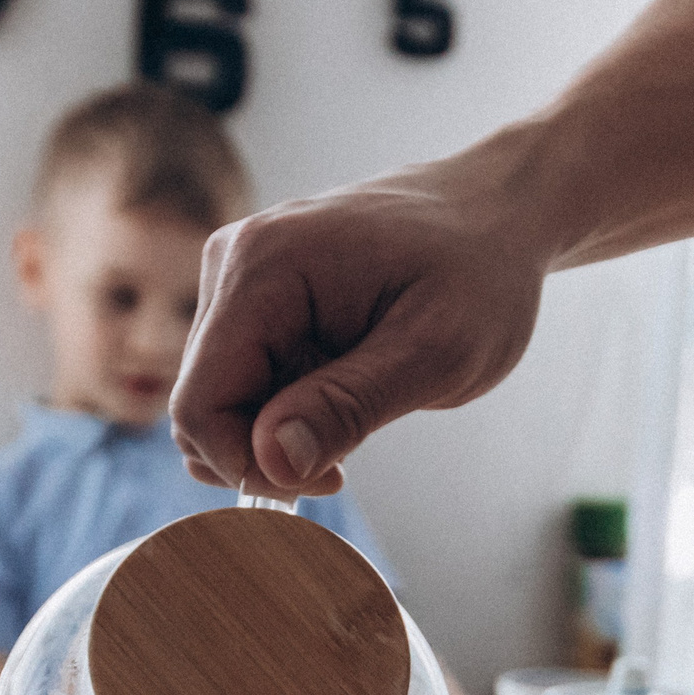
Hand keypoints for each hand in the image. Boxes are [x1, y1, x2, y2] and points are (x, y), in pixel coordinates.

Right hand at [172, 149, 552, 497]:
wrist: (494, 215)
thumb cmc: (478, 272)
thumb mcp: (436, 353)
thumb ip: (349, 406)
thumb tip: (271, 463)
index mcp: (263, 267)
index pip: (199, 404)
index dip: (247, 465)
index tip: (330, 479)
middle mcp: (231, 264)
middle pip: (201, 408)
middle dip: (264, 454)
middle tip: (345, 463)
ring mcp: (237, 279)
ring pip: (219, 401)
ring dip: (277, 435)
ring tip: (354, 418)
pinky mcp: (254, 299)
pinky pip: (243, 382)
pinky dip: (283, 412)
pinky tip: (341, 399)